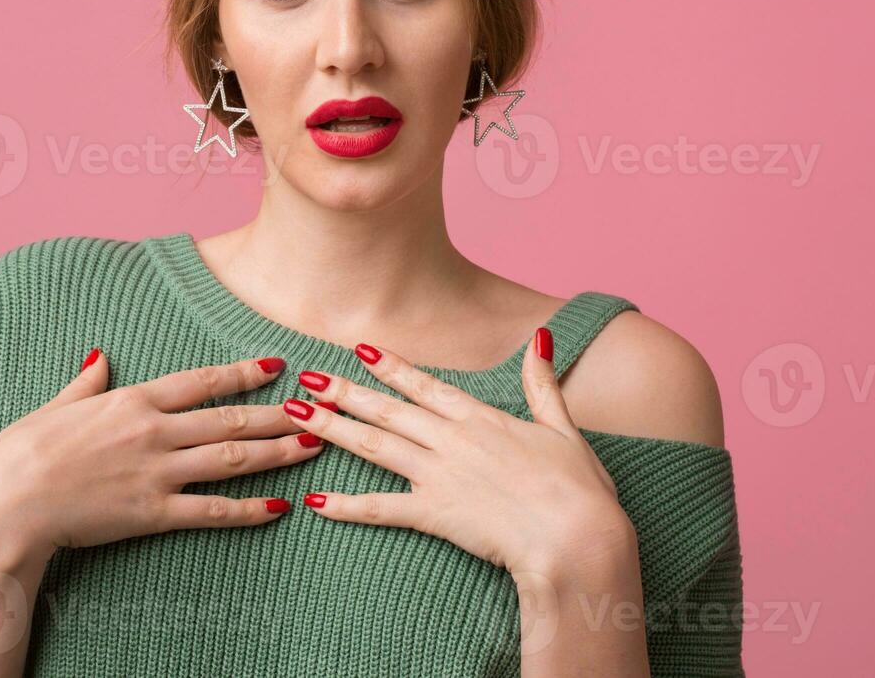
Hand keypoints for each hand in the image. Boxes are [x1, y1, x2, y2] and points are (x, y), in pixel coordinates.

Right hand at [0, 349, 321, 564]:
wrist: (5, 503)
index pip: (201, 381)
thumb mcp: (55, 406)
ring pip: (231, 458)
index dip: (242, 373)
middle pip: (229, 417)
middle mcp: (153, 431)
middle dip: (277, 413)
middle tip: (316, 407)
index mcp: (132, 400)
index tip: (276, 365)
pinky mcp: (153, 514)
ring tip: (313, 445)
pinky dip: (248, 510)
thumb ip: (86, 382)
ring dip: (277, 452)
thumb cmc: (20, 453)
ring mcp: (157, 472)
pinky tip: (279, 506)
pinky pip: (211, 511)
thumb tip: (99, 355)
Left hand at [281, 329, 638, 581]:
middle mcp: (452, 440)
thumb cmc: (579, 489)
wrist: (577, 538)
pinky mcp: (435, 514)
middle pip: (387, 410)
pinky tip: (315, 501)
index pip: (426, 386)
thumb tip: (541, 336)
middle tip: (305, 377)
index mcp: (482, 418)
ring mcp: (439, 475)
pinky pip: (381, 509)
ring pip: (374, 447)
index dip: (390, 367)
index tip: (359, 349)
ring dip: (332, 429)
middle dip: (343, 392)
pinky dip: (346, 506)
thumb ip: (543, 384)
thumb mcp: (564, 427)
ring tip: (295, 415)